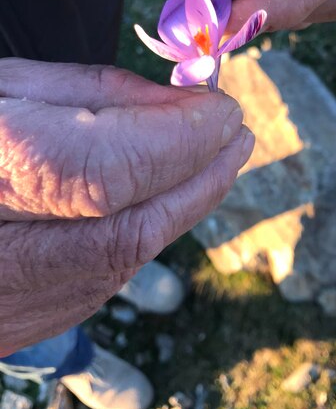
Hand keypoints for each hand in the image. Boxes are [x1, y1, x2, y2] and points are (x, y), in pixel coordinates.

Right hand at [0, 59, 252, 354]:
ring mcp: (19, 298)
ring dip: (189, 200)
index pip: (112, 166)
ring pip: (133, 253)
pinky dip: (156, 225)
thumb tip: (176, 103)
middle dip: (202, 172)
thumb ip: (87, 95)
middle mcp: (6, 251)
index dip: (180, 137)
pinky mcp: (34, 318)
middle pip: (136, 220)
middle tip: (238, 134)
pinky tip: (172, 193)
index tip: (222, 106)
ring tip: (219, 158)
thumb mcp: (0, 90)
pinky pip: (114, 269)